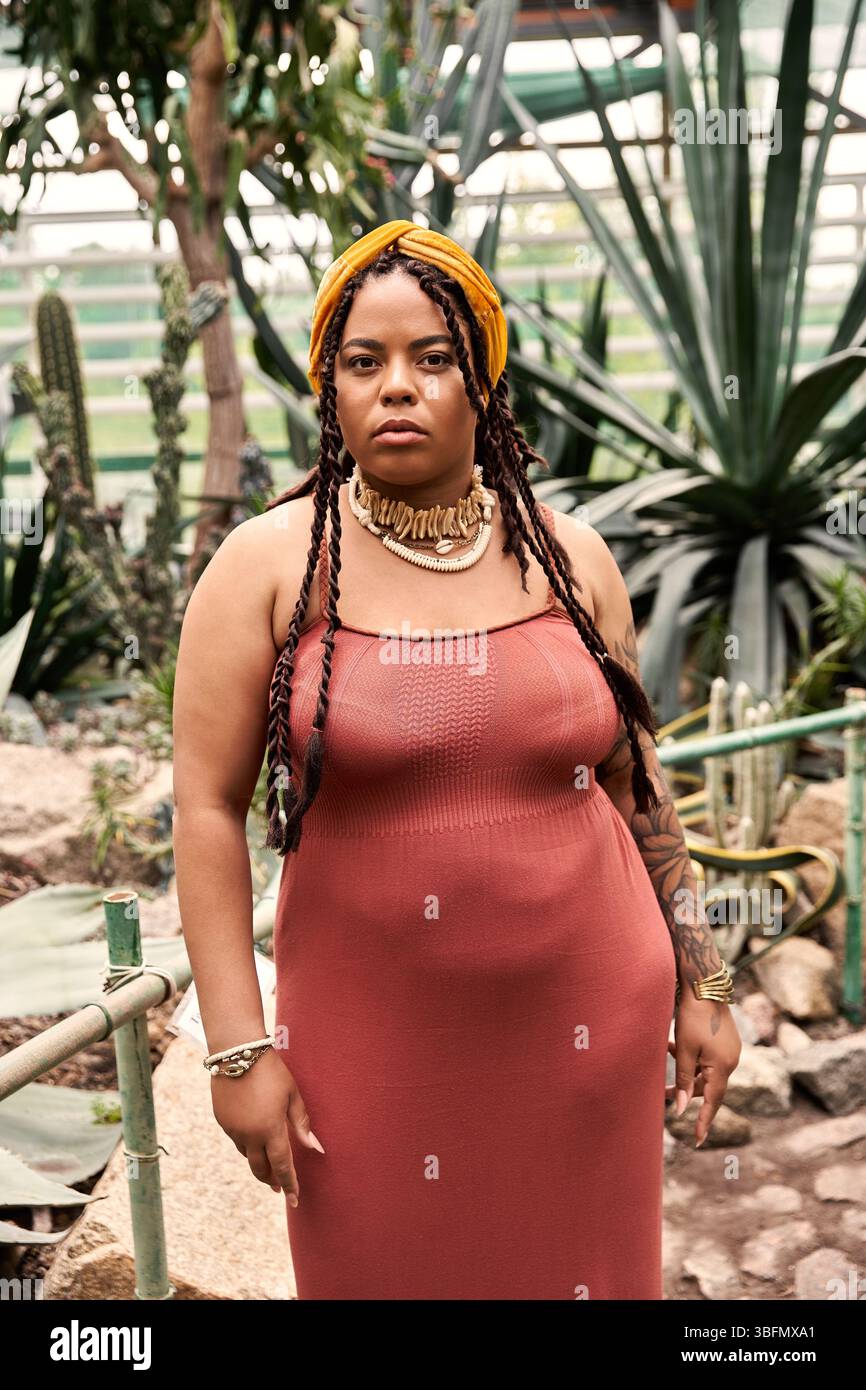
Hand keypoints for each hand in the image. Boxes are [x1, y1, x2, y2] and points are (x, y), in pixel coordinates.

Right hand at [210, 1049, 323, 1203]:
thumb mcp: (292, 1094)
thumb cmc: (271, 1071)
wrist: (237, 1052)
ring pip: (246, 1155)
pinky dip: (246, 1144)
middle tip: (279, 1187)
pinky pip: (236, 1140)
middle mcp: (249, 1135)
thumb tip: (314, 1148)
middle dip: (271, 1180)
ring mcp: (232, 1129)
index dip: (289, 1184)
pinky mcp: (221, 1120)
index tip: (294, 1199)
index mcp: (270, 1130)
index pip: (282, 1166)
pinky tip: (252, 1139)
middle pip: (260, 1169)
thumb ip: (301, 1123)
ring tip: (268, 1164)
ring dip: (258, 1162)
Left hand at [666, 995, 741, 1146]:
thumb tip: (681, 1108)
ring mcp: (730, 1050)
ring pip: (705, 1071)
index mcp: (723, 1067)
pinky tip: (672, 1046)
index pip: (713, 1103)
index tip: (698, 1142)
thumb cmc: (693, 1018)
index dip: (704, 1122)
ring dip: (686, 1072)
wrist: (706, 985)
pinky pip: (708, 1058)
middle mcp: (731, 1061)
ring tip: (664, 1062)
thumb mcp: (684, 1050)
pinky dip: (692, 1058)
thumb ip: (684, 1080)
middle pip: (708, 1087)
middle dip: (686, 1093)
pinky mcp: (725, 1041)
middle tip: (662, 1097)